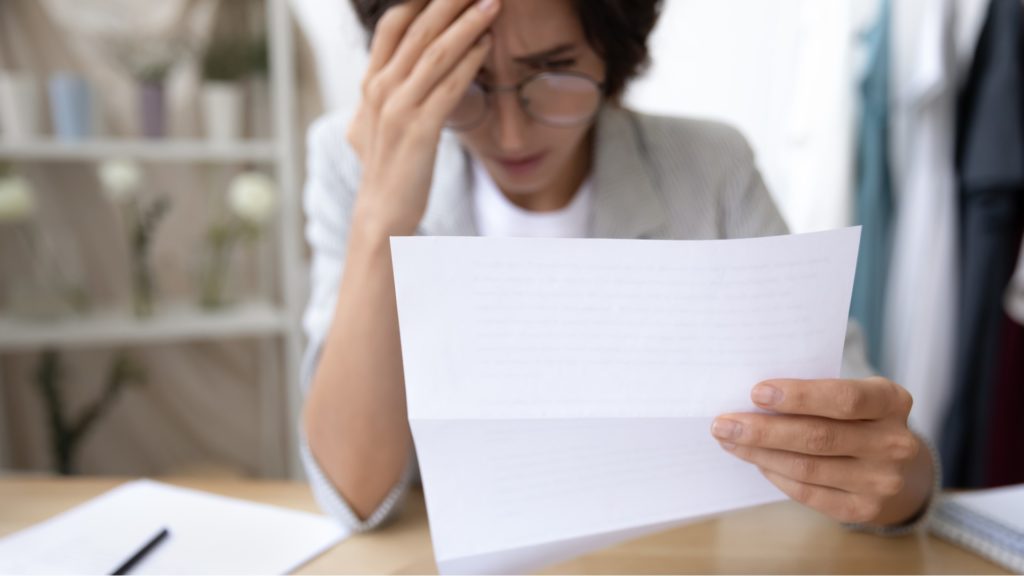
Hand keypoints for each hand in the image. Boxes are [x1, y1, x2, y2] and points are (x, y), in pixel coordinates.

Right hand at [347, 0, 498, 235]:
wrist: (381, 213)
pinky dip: (469, 62)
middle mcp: (381, 89)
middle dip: (450, 2)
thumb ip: (380, 97)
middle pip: (418, 29)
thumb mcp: (373, 126)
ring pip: (436, 53)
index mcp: (372, 84)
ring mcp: (398, 108)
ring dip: (467, 23)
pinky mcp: (419, 129)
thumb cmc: (386, 170)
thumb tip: (383, 79)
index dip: (420, 1)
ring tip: (492, 4)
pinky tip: (487, 45)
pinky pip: (448, 87)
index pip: (393, 26)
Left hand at [712, 377, 932, 525]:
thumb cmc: (856, 417)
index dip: (799, 396)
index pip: (844, 398)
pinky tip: (755, 460)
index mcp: (891, 401)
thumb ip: (814, 393)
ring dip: (760, 453)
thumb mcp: (849, 394)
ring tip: (729, 440)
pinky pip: (808, 492)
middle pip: (819, 437)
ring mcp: (882, 480)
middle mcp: (894, 443)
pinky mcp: (864, 509)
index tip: (755, 392)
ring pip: (807, 467)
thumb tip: (751, 399)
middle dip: (763, 430)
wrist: (894, 464)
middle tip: (724, 423)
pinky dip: (776, 474)